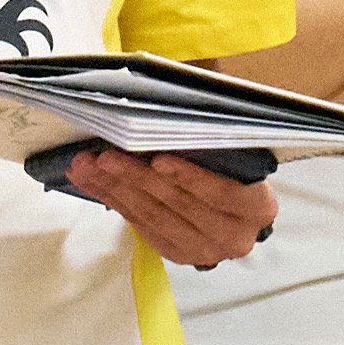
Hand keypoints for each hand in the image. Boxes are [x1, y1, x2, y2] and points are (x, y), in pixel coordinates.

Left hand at [56, 143, 277, 268]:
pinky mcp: (176, 253)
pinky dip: (113, 200)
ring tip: (85, 165)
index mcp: (258, 207)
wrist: (233, 204)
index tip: (157, 158)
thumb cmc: (233, 162)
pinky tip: (91, 180)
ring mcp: (204, 250)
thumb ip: (214, 125)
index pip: (224, 193)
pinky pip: (140, 225)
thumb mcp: (233, 142)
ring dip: (115, 189)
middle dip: (137, 178)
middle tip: (104, 156)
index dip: (191, 177)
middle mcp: (235, 236)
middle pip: (180, 205)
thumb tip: (179, 91)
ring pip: (153, 216)